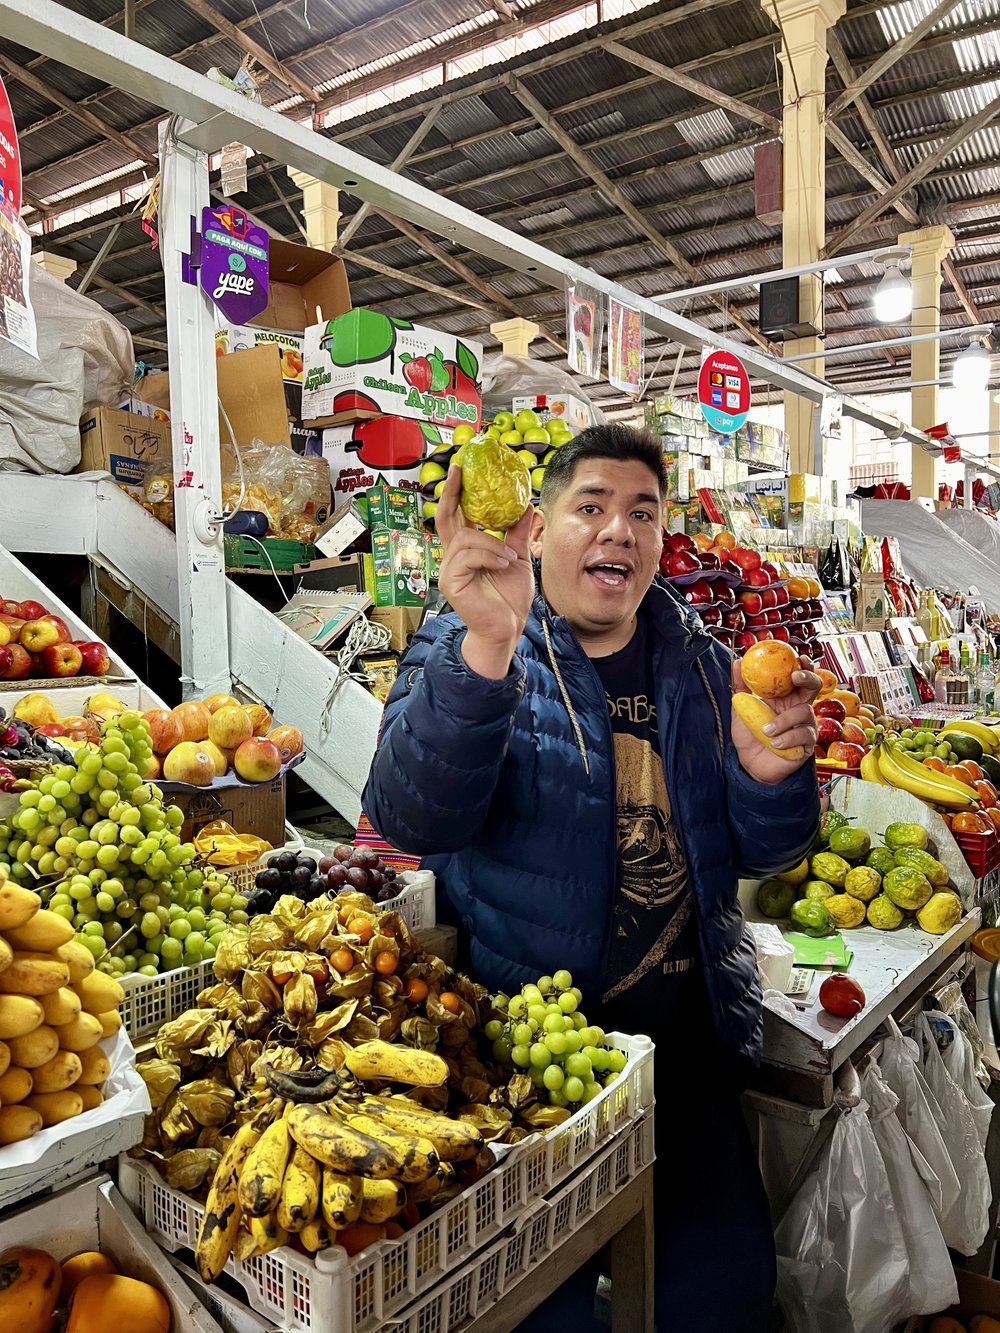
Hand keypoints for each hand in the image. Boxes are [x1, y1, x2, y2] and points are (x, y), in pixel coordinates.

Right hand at [436, 466, 534, 678]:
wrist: (507, 628)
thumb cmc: (509, 598)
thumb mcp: (518, 558)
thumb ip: (518, 534)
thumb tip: (527, 506)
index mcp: (467, 549)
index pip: (456, 515)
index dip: (455, 492)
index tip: (461, 469)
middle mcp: (453, 556)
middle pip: (444, 517)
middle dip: (451, 492)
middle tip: (459, 471)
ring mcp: (449, 568)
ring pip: (466, 538)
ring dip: (492, 544)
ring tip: (509, 558)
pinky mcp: (450, 581)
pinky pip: (469, 556)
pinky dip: (490, 556)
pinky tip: (503, 565)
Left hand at [731, 656, 821, 785]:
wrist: (750, 762)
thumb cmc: (750, 733)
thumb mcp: (742, 708)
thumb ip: (741, 686)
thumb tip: (738, 662)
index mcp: (785, 696)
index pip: (798, 675)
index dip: (802, 664)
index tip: (797, 657)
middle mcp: (799, 707)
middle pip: (814, 685)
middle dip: (808, 678)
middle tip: (796, 677)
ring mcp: (806, 724)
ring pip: (804, 712)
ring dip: (783, 720)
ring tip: (766, 730)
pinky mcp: (807, 743)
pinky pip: (803, 735)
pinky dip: (787, 738)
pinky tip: (775, 744)